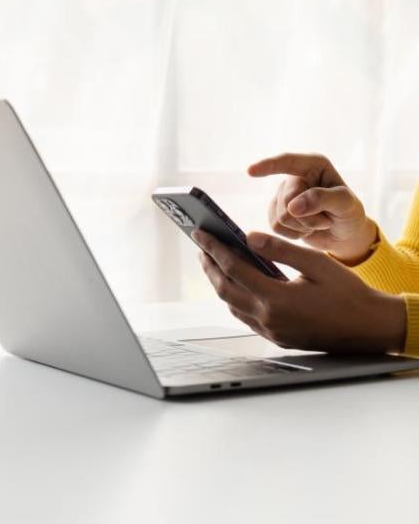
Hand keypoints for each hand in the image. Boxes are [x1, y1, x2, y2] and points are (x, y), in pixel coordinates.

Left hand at [193, 229, 404, 353]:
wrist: (370, 328)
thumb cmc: (348, 294)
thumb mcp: (317, 264)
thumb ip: (281, 250)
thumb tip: (249, 237)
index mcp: (276, 299)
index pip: (234, 269)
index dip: (214, 249)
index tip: (201, 234)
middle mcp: (268, 318)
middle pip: (224, 289)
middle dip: (209, 267)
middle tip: (202, 247)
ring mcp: (271, 331)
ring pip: (232, 305)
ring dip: (220, 283)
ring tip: (214, 263)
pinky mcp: (276, 337)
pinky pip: (245, 316)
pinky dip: (235, 297)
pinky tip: (237, 284)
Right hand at [249, 153, 376, 263]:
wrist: (344, 234)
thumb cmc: (349, 213)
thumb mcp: (345, 204)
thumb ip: (321, 199)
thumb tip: (292, 207)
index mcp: (314, 165)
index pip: (287, 161)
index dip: (268, 165)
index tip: (250, 171)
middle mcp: (295, 177)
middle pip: (286, 201)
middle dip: (308, 217)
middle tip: (326, 219)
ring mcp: (284, 195)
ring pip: (280, 217)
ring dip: (302, 227)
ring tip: (318, 223)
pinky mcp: (276, 213)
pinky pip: (275, 227)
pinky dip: (293, 234)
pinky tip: (306, 230)